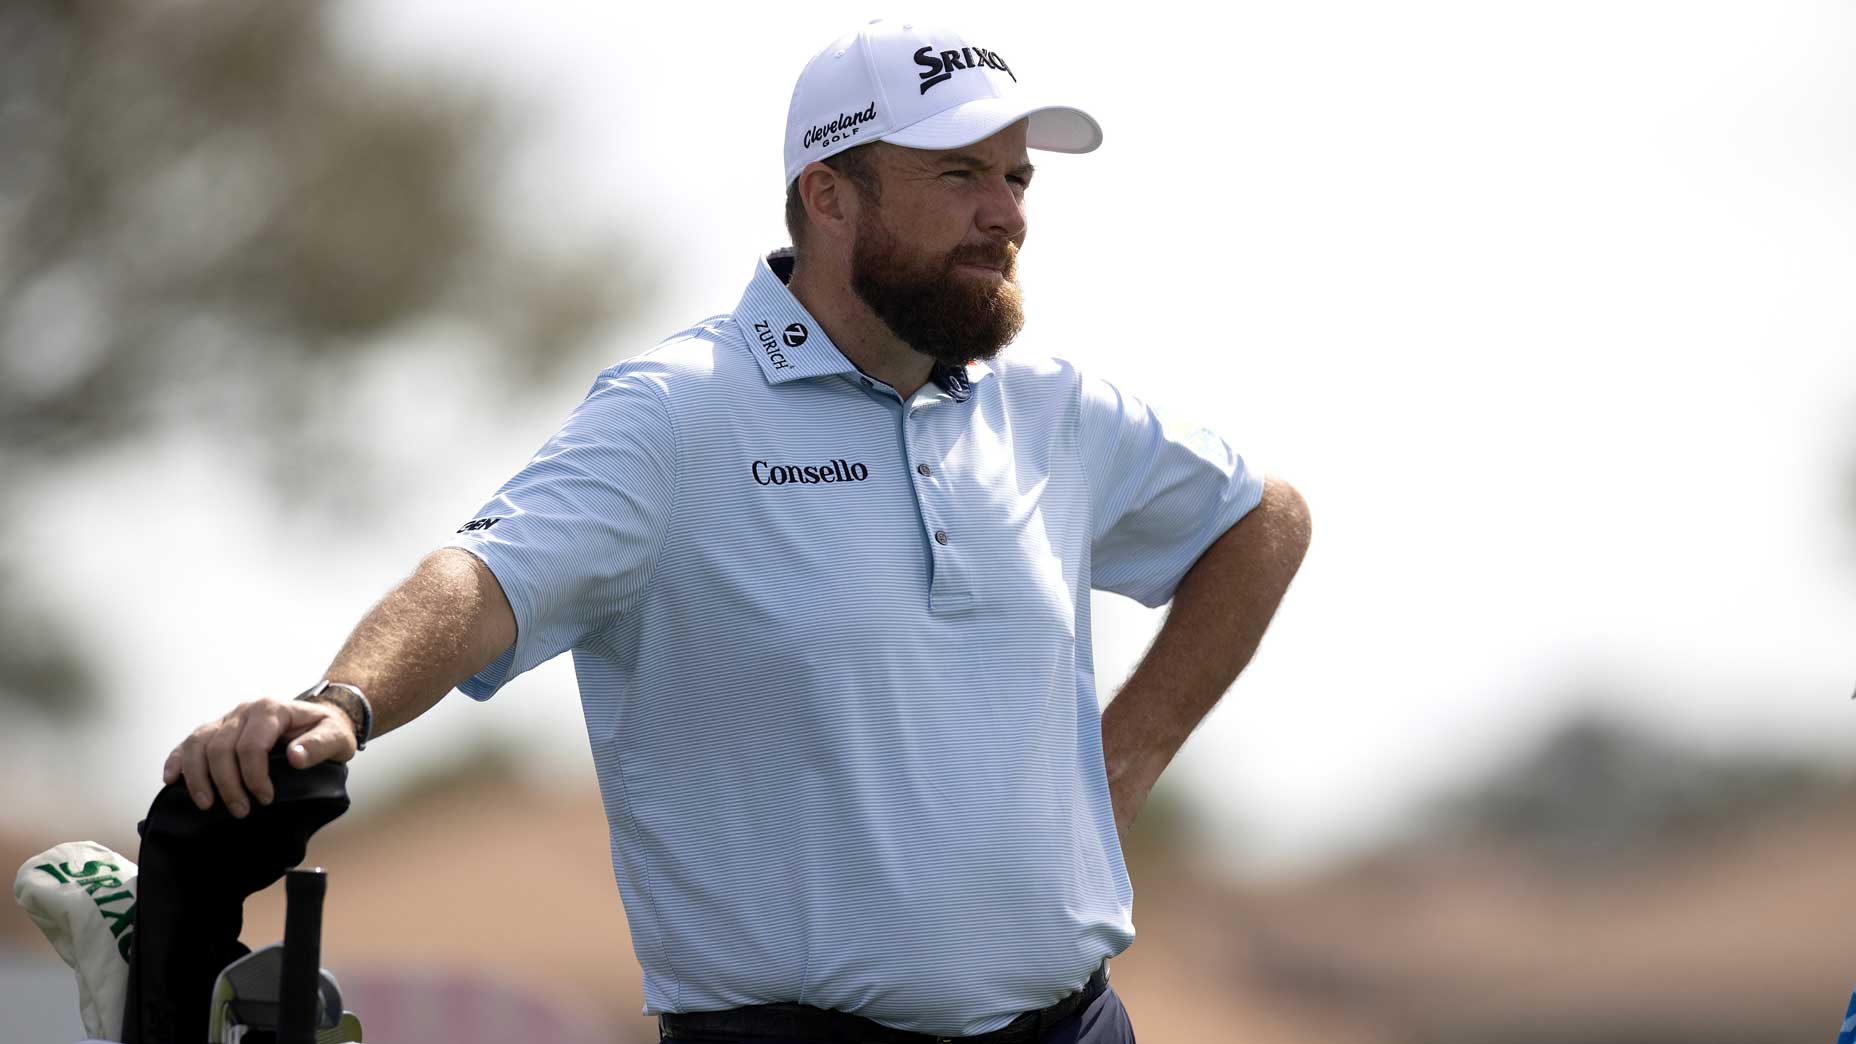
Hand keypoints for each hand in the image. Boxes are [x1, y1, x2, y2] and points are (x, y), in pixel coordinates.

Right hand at [161, 697, 356, 817]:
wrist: (319, 720)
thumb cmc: (327, 731)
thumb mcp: (336, 737)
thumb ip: (319, 745)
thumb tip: (296, 757)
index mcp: (272, 709)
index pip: (252, 745)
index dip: (254, 775)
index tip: (265, 799)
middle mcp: (244, 711)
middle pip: (221, 748)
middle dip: (227, 784)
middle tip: (240, 811)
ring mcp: (227, 720)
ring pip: (198, 744)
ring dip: (198, 777)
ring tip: (207, 804)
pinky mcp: (215, 730)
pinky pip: (188, 743)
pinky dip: (176, 760)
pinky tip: (172, 780)